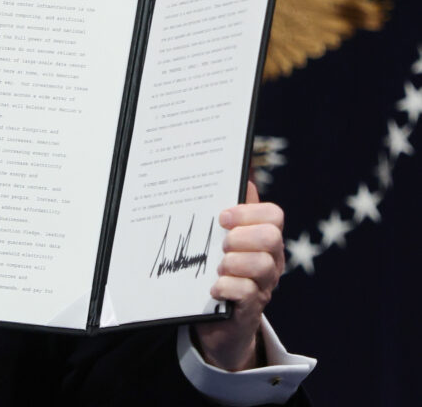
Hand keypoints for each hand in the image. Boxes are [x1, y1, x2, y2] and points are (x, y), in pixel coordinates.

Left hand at [194, 182, 283, 370]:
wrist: (216, 320)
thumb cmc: (218, 268)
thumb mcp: (222, 237)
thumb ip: (233, 207)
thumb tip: (242, 167)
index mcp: (264, 238)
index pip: (273, 215)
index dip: (248, 212)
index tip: (222, 217)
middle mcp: (271, 260)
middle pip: (271, 237)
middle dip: (242, 236)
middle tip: (222, 244)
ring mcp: (265, 285)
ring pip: (262, 264)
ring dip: (233, 263)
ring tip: (218, 268)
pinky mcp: (252, 308)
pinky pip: (247, 292)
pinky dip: (226, 287)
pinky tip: (214, 288)